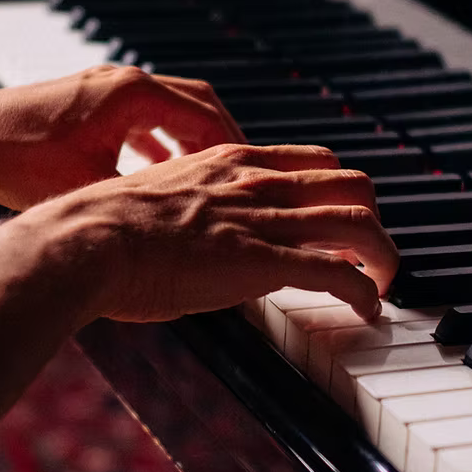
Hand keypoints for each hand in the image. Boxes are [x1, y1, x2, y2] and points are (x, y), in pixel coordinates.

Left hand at [0, 65, 245, 210]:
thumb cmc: (14, 159)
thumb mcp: (91, 189)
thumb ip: (144, 202)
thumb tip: (184, 229)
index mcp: (131, 94)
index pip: (206, 113)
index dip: (236, 146)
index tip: (255, 173)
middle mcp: (120, 82)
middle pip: (194, 102)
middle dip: (221, 137)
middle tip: (242, 172)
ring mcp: (101, 89)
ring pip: (166, 108)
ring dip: (189, 138)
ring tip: (209, 175)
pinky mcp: (83, 103)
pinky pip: (138, 117)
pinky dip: (156, 140)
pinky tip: (157, 172)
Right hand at [24, 143, 398, 322]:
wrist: (86, 240)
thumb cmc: (106, 227)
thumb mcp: (159, 196)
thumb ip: (192, 207)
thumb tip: (195, 231)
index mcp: (232, 162)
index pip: (314, 161)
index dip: (340, 190)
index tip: (341, 217)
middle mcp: (257, 183)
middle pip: (351, 184)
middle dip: (373, 218)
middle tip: (370, 252)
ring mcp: (262, 220)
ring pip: (359, 224)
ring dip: (383, 257)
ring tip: (384, 283)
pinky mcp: (261, 262)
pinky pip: (337, 273)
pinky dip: (364, 292)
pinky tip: (366, 310)